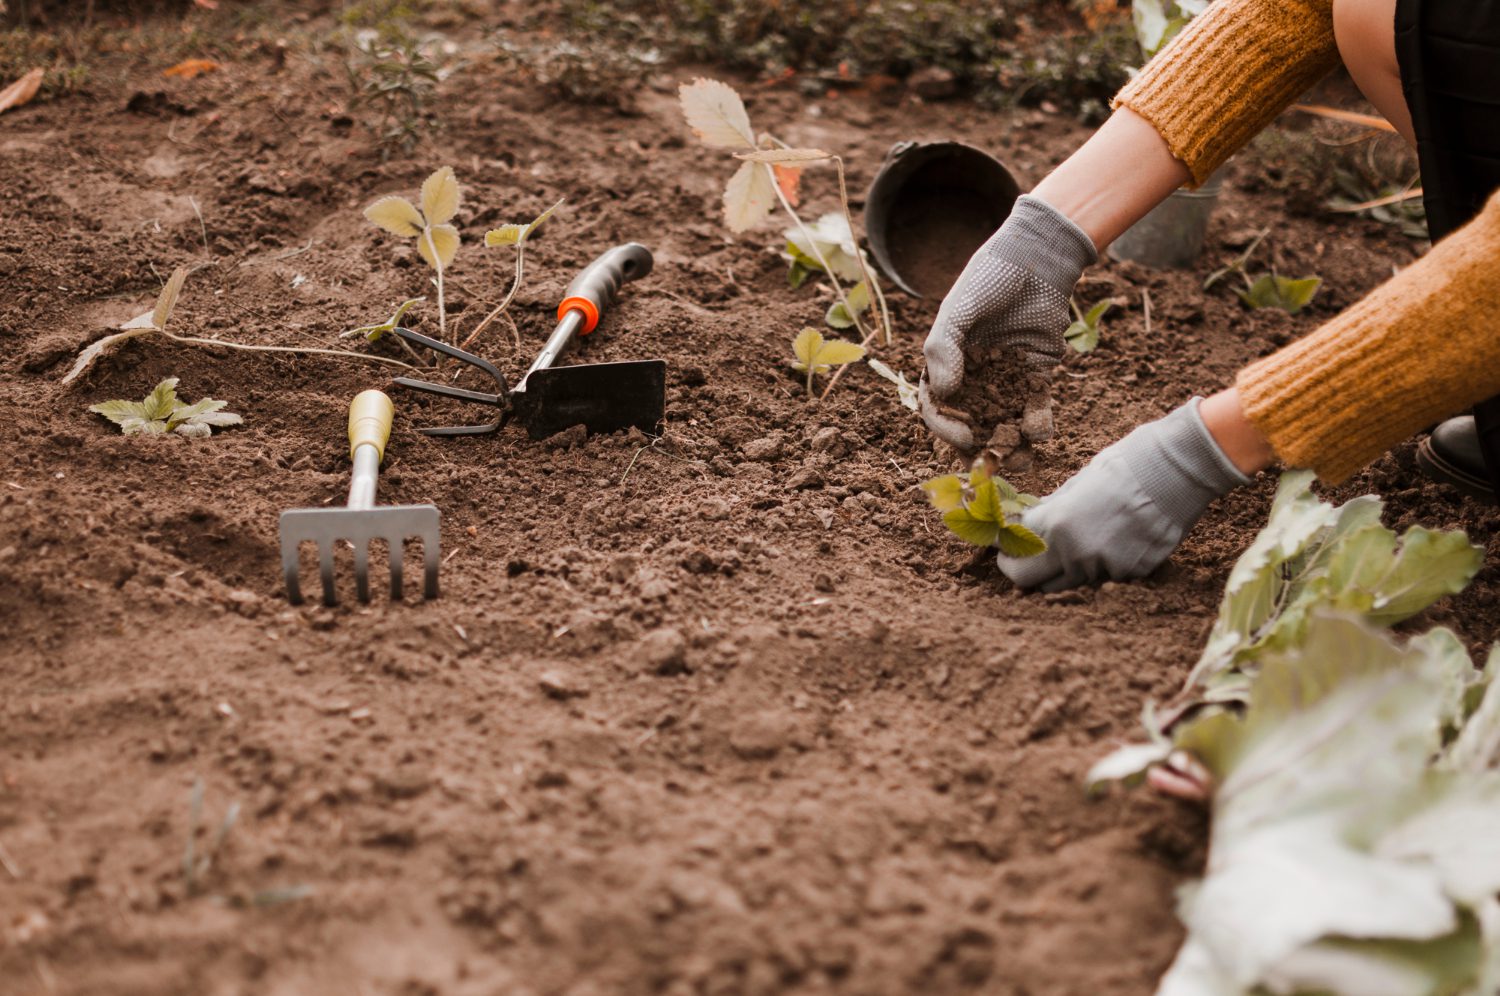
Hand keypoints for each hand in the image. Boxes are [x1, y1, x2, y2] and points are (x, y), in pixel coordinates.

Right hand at [920, 194, 1096, 449]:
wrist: (1037, 258)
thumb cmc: (989, 278)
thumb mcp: (957, 310)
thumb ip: (943, 349)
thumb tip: (942, 393)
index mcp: (945, 363)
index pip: (938, 406)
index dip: (946, 427)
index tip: (964, 437)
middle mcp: (973, 375)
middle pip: (970, 421)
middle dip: (980, 446)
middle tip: (991, 463)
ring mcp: (1005, 377)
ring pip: (1003, 420)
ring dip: (1010, 443)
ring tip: (1020, 461)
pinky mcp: (1036, 373)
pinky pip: (1034, 405)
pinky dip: (1037, 422)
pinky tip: (1040, 433)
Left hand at [998, 399, 1250, 591]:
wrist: (1178, 471)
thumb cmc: (1124, 466)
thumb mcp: (1076, 483)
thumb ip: (1049, 511)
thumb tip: (1026, 523)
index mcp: (1057, 525)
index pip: (1012, 549)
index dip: (1002, 546)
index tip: (1000, 543)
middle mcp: (1077, 554)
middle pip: (1029, 580)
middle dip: (1019, 568)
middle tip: (1019, 557)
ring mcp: (1105, 568)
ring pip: (1066, 582)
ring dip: (1058, 568)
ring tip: (1068, 543)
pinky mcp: (1130, 574)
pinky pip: (1101, 578)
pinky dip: (1095, 566)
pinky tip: (1107, 541)